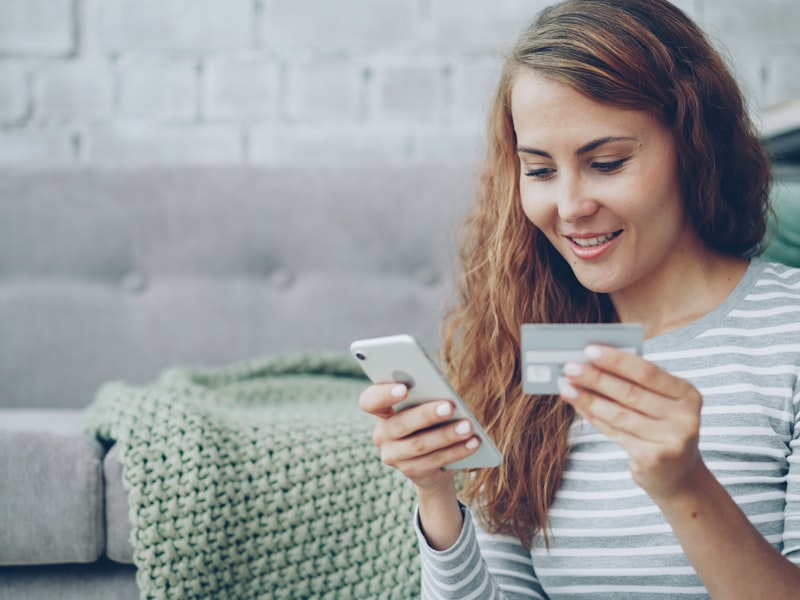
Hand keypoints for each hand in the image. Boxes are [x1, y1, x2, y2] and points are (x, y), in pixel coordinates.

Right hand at [358, 383, 481, 491]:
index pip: (369, 401)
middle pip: (400, 424)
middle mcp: (382, 434)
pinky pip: (434, 461)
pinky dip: (456, 451)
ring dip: (446, 435)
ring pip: (419, 445)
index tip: (404, 388)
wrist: (433, 462)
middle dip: (426, 415)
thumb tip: (445, 395)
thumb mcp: (425, 407)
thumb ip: (426, 398)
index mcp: (381, 411)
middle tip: (449, 406)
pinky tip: (473, 443)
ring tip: (468, 426)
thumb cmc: (430, 421)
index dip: (383, 394)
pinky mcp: (410, 471)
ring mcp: (393, 455)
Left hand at [558, 345, 703, 501]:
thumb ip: (634, 383)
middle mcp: (685, 417)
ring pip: (619, 415)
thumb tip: (591, 363)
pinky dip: (593, 417)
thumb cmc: (660, 427)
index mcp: (687, 394)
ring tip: (567, 388)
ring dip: (589, 399)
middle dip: (596, 378)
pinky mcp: (654, 459)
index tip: (590, 350)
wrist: (677, 475)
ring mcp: (671, 440)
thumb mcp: (659, 402)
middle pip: (631, 393)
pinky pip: (615, 433)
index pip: (647, 372)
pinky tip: (578, 406)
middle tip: (570, 368)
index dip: (616, 360)